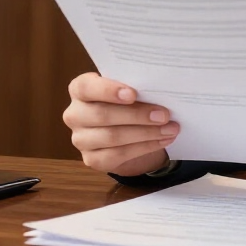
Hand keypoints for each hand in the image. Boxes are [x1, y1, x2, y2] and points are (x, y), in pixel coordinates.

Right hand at [63, 72, 179, 176]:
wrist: (124, 129)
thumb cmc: (126, 101)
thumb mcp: (128, 88)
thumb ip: (135, 86)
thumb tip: (160, 89)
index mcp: (80, 89)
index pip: (86, 87)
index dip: (108, 90)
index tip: (133, 93)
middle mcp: (75, 114)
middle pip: (103, 115)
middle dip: (137, 115)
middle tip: (164, 114)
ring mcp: (81, 139)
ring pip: (113, 137)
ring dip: (146, 133)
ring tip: (170, 128)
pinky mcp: (91, 159)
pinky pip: (118, 155)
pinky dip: (145, 147)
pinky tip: (162, 140)